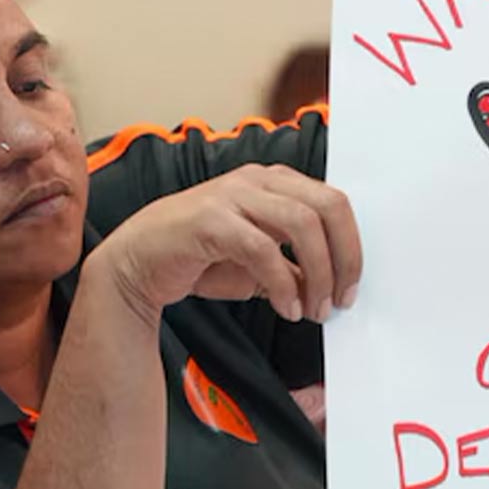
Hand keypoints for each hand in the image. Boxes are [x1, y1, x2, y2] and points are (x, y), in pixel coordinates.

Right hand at [92, 164, 361, 326]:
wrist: (137, 264)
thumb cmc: (197, 258)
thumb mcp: (258, 264)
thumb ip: (293, 267)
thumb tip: (330, 286)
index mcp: (273, 182)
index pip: (333, 202)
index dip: (351, 246)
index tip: (350, 288)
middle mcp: (256, 180)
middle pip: (327, 206)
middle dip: (343, 257)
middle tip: (339, 300)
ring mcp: (232, 195)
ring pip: (301, 223)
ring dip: (317, 273)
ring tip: (313, 309)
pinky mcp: (210, 219)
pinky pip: (263, 249)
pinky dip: (281, 284)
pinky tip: (285, 308)